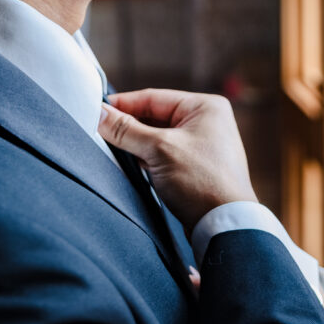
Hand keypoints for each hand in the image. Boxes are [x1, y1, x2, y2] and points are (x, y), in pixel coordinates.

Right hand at [98, 89, 257, 231]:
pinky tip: (130, 163)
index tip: (98, 109)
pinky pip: (163, 154)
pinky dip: (146, 158)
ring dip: (136, 143)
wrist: (225, 226)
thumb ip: (126, 130)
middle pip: (155, 116)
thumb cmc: (203, 182)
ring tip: (111, 147)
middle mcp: (206, 122)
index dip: (124, 104)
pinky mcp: (195, 167)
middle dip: (129, 125)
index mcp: (205, 106)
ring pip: (157, 137)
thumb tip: (100, 114)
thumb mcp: (159, 149)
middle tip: (100, 129)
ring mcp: (201, 145)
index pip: (154, 97)